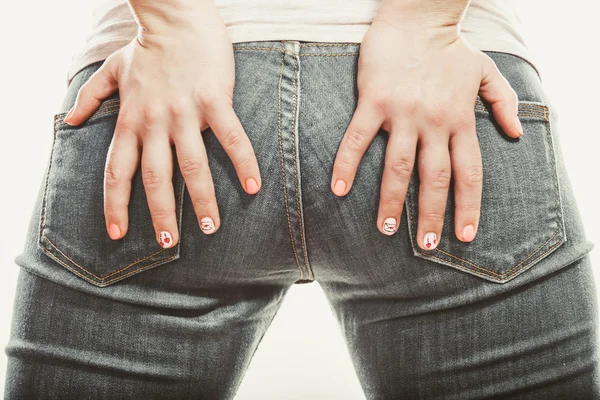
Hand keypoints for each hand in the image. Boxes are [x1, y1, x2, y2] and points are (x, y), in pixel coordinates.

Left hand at [63, 3, 260, 246]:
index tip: (118, 234)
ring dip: (202, 200)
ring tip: (210, 228)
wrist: (176, 14)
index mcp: (131, 120)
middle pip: (156, 178)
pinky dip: (243, 163)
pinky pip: (230, 137)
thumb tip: (68, 119)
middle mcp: (154, 122)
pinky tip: (254, 187)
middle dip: (160, 215)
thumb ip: (91, 97)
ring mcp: (185, 113)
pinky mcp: (214, 100)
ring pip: (193, 166)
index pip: (118, 171)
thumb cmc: (148, 44)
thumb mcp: (112, 69)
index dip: (115, 205)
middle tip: (169, 243)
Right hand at [331, 18, 521, 248]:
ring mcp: (403, 113)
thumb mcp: (485, 71)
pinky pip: (358, 139)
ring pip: (398, 167)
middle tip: (425, 245)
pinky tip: (339, 190)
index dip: (468, 206)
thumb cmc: (450, 45)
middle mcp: (434, 123)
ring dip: (392, 201)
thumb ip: (504, 102)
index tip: (464, 235)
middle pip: (434, 178)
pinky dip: (348, 165)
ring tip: (386, 229)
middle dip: (431, 215)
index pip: (469, 173)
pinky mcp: (374, 101)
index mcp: (460, 120)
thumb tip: (516, 134)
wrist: (418, 15)